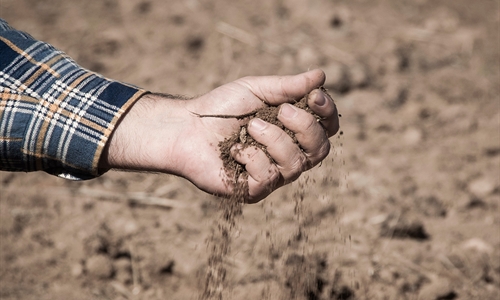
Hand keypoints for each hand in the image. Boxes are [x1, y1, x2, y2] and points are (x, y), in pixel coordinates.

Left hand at [100, 69, 338, 202]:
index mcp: (292, 131)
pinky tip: (233, 149)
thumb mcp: (257, 90)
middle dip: (305, 127)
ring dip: (274, 139)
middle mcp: (288, 155)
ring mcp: (273, 175)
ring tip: (250, 126)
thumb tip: (320, 75)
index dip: (328, 113)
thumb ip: (288, 86)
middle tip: (281, 110)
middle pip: (320, 149)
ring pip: (296, 164)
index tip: (315, 95)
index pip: (327, 128)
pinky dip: (250, 156)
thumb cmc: (221, 108)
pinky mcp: (253, 190)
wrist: (186, 127)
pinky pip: (268, 177)